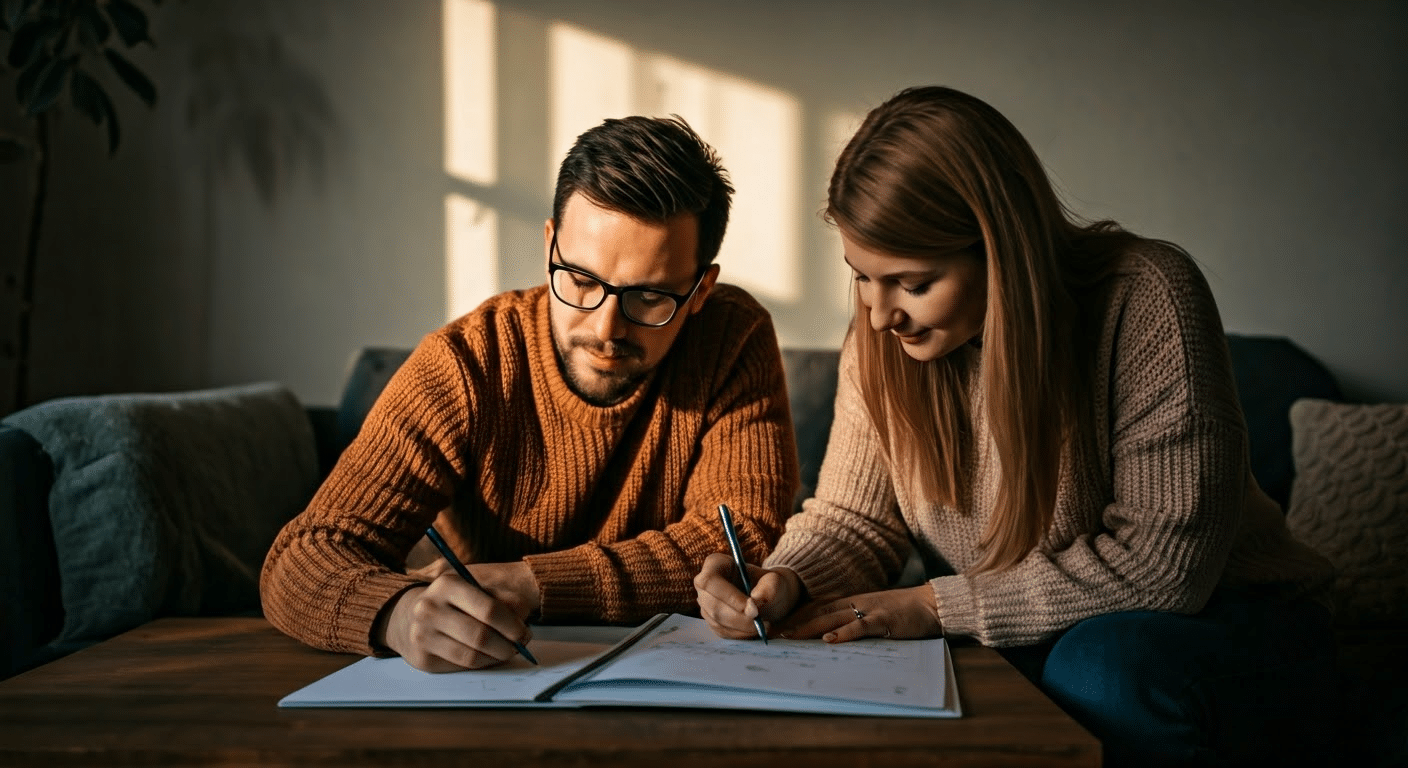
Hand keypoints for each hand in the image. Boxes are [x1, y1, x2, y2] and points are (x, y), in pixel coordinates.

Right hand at [375, 560, 538, 671]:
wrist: (409, 616)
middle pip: (481, 635)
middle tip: (519, 646)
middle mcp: (430, 608)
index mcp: (447, 584)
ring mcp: (422, 635)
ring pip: (472, 655)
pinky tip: (488, 656)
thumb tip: (522, 620)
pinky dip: (482, 663)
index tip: (525, 633)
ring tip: (506, 651)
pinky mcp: (422, 658)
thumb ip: (502, 599)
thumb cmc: (453, 602)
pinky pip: (462, 666)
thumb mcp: (474, 589)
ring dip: (497, 657)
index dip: (512, 625)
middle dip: (507, 645)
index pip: (488, 609)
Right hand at [693, 552, 803, 639]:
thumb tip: (754, 604)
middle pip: (713, 604)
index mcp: (715, 564)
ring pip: (717, 620)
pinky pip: (722, 631)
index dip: (729, 596)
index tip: (752, 609)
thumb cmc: (770, 584)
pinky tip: (755, 630)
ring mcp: (705, 604)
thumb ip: (768, 589)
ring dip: (741, 627)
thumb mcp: (775, 581)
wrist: (770, 597)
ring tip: (763, 626)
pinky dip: (740, 634)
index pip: (710, 581)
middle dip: (739, 617)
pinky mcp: (711, 621)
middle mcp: (704, 584)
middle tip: (762, 622)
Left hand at [779, 585, 941, 642]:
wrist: (930, 604)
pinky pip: (861, 626)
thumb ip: (852, 620)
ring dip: (809, 627)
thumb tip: (829, 635)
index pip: (816, 607)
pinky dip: (844, 633)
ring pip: (833, 618)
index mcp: (851, 601)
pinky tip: (830, 640)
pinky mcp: (884, 620)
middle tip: (772, 633)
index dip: (795, 616)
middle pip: (818, 612)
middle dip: (794, 623)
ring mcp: (869, 610)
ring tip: (790, 636)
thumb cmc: (902, 611)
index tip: (776, 626)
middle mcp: (855, 603)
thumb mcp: (872, 612)